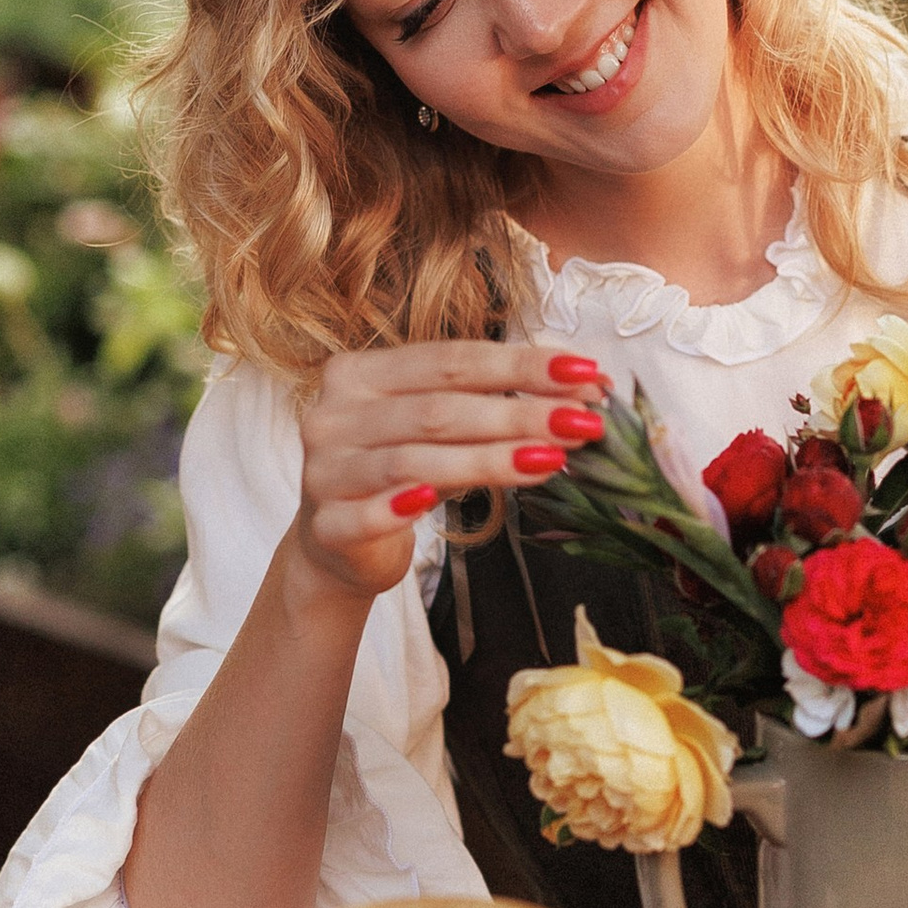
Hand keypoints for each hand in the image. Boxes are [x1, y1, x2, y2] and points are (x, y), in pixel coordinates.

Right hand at [288, 340, 606, 604]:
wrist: (337, 547)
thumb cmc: (399, 474)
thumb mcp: (436, 430)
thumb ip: (487, 406)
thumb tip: (582, 389)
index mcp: (359, 374)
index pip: (450, 360)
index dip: (519, 365)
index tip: (584, 372)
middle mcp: (334, 415)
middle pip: (438, 410)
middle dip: (518, 413)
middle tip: (582, 421)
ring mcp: (324, 471)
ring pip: (414, 461)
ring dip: (489, 460)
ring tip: (551, 461)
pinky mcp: (326, 527)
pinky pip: (367, 516)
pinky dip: (402, 506)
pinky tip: (435, 503)